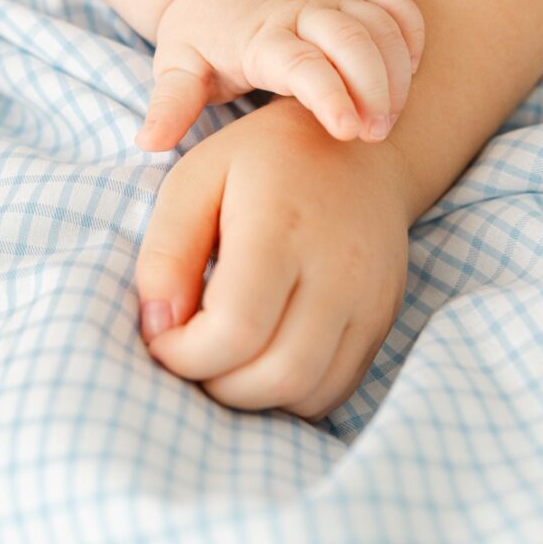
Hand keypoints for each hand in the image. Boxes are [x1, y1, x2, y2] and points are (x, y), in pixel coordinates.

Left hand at [137, 97, 414, 417]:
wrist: (361, 148)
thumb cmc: (264, 161)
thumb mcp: (197, 177)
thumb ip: (167, 251)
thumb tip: (158, 327)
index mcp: (283, 225)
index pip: (236, 330)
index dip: (184, 355)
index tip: (163, 336)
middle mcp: (338, 266)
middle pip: (275, 375)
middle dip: (215, 384)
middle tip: (192, 351)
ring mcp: (370, 295)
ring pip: (307, 392)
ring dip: (252, 395)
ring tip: (227, 356)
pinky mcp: (383, 315)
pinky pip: (335, 388)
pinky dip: (291, 393)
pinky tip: (267, 356)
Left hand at [139, 0, 424, 151]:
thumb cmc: (200, 35)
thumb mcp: (175, 66)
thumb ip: (170, 103)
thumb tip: (149, 141)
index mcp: (261, 33)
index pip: (303, 62)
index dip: (330, 94)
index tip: (348, 131)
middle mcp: (304, 7)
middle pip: (354, 38)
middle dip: (375, 86)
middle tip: (377, 133)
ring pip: (382, 23)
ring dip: (398, 69)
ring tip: (391, 117)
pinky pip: (397, 3)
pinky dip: (412, 32)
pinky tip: (412, 70)